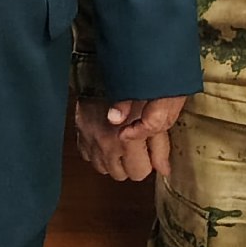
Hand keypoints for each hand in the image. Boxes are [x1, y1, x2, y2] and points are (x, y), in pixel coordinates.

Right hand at [73, 95, 188, 181]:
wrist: (104, 71)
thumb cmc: (134, 90)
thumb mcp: (155, 116)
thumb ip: (160, 147)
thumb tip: (165, 170)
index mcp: (127, 141)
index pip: (139, 173)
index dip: (146, 161)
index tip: (146, 149)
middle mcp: (106, 145)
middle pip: (121, 175)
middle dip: (130, 163)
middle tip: (134, 145)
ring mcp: (90, 141)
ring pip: (103, 169)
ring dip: (112, 160)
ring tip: (119, 141)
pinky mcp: (79, 134)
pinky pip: (88, 157)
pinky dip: (97, 152)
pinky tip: (105, 138)